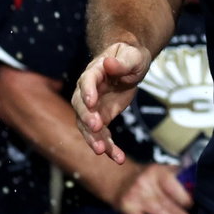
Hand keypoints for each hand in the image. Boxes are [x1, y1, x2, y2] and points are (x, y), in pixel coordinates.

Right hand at [72, 42, 151, 163]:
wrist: (131, 65)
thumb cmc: (131, 57)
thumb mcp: (132, 56)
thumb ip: (122, 63)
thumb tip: (109, 64)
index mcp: (95, 72)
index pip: (87, 81)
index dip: (88, 91)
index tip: (91, 102)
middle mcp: (88, 91)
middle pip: (81, 106)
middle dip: (87, 118)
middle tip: (96, 127)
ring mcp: (93, 107)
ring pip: (87, 126)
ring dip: (94, 139)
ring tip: (103, 151)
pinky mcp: (101, 118)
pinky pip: (101, 135)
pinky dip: (109, 147)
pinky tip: (118, 158)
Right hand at [111, 162, 194, 213]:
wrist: (117, 179)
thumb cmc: (146, 178)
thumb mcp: (159, 172)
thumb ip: (176, 179)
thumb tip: (197, 190)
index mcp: (158, 171)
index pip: (173, 184)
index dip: (185, 196)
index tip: (196, 207)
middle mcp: (147, 182)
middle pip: (167, 200)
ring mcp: (136, 195)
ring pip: (157, 210)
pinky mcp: (126, 207)